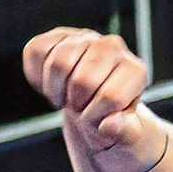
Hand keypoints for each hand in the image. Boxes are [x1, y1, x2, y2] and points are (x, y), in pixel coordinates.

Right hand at [22, 28, 165, 171]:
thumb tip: (109, 124)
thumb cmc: (113, 122)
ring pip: (57, 63)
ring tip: (66, 97)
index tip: (96, 120)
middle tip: (79, 108)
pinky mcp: (59, 35)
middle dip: (76, 104)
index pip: (111, 97)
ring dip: (55, 91)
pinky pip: (36, 51)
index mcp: (136, 71)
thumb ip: (124, 133)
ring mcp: (86, 37)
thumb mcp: (126, 137)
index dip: (95, 117)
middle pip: (82, 81)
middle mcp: (113, 47)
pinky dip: (37, 76)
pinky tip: (51, 85)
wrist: (96, 107)